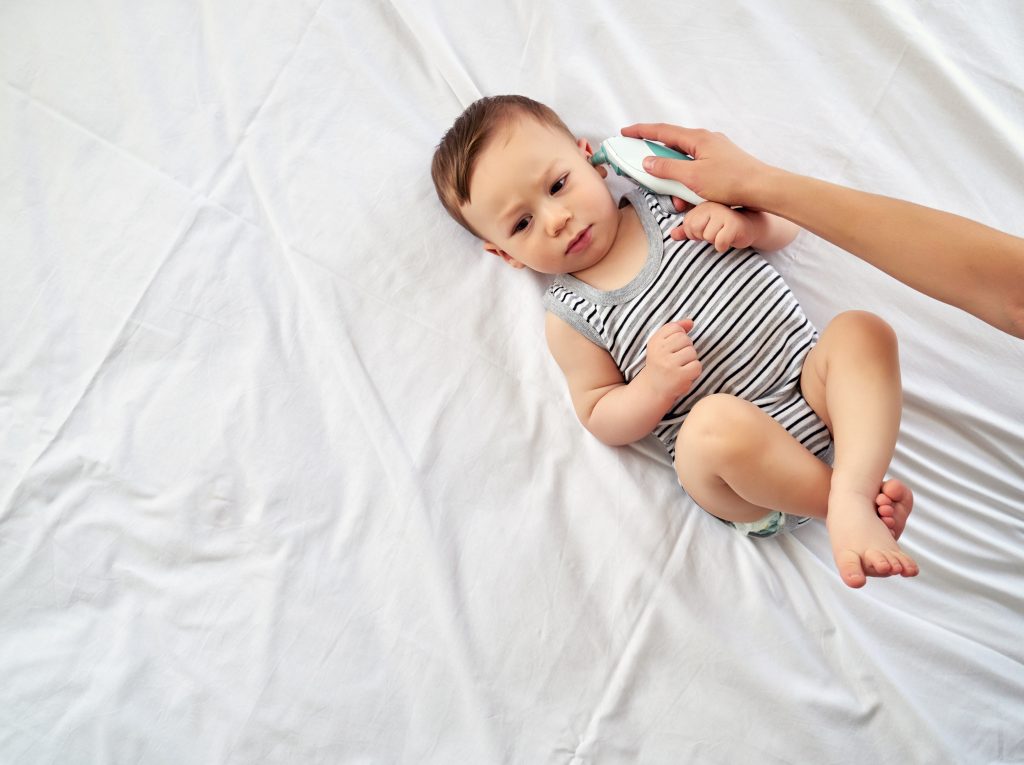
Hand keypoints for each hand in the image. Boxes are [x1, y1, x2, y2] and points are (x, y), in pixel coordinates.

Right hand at [620, 123, 776, 208]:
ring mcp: (715, 152)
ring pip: (685, 163)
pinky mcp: (722, 164)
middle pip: (673, 147)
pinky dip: (689, 183)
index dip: (641, 132)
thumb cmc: (731, 181)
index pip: (662, 131)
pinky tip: (692, 198)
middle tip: (647, 172)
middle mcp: (706, 141)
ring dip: (676, 181)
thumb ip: (667, 169)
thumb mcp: (693, 177)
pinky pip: (697, 170)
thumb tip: (648, 161)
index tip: (625, 133)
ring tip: (679, 200)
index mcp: (698, 138)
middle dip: (659, 164)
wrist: (763, 189)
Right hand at [643, 319, 701, 400]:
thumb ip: (676, 329)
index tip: (671, 349)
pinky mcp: (679, 376)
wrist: (653, 389)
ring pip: (692, 352)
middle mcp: (660, 352)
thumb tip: (691, 321)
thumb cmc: (661, 364)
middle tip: (676, 360)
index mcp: (655, 342)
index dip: (679, 338)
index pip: (676, 328)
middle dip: (686, 349)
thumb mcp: (662, 344)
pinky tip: (684, 375)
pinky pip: (697, 366)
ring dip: (690, 361)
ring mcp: (669, 364)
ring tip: (680, 368)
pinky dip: (694, 371)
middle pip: (686, 339)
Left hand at [675, 202, 760, 252]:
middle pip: (695, 230)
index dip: (695, 233)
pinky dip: (723, 246)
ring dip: (715, 241)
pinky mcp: (734, 224)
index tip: (708, 229)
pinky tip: (729, 239)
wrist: (750, 226)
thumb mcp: (704, 228)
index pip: (687, 225)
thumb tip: (672, 235)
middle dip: (704, 236)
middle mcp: (712, 206)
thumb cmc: (725, 227)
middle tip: (717, 232)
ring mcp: (724, 213)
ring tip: (724, 234)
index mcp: (702, 206)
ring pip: (707, 237)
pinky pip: (719, 242)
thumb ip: (687, 230)